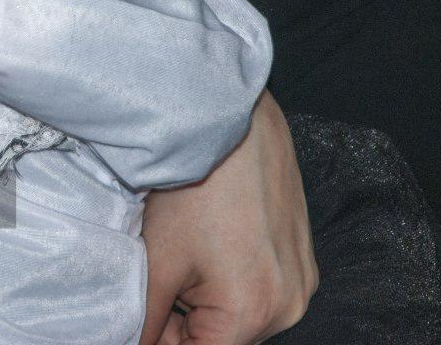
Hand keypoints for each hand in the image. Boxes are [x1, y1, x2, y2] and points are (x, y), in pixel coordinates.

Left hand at [140, 92, 316, 344]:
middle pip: (223, 339)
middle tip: (161, 273)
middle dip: (184, 320)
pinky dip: (232, 279)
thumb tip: (135, 341)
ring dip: (208, 300)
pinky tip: (212, 241)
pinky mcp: (304, 257)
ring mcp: (303, 281)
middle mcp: (289, 306)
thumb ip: (146, 321)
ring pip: (241, 317)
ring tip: (187, 250)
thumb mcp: (156, 261)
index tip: (144, 312)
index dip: (160, 336)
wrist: (228, 118)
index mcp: (252, 314)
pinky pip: (263, 289)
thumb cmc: (192, 183)